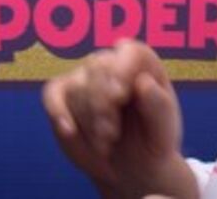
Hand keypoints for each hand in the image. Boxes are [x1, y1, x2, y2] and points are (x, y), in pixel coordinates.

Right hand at [42, 39, 197, 198]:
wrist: (133, 166)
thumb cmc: (153, 140)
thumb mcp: (164, 129)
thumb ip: (158, 106)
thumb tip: (143, 81)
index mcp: (142, 64)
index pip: (129, 52)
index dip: (121, 69)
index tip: (119, 96)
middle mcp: (112, 63)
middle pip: (98, 70)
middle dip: (102, 106)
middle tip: (111, 135)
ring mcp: (85, 77)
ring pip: (77, 88)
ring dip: (89, 121)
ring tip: (105, 144)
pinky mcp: (63, 94)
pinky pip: (52, 96)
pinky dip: (58, 112)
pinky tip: (68, 130)